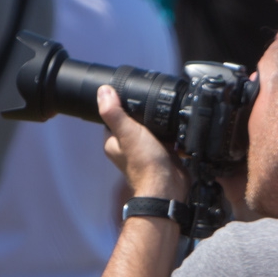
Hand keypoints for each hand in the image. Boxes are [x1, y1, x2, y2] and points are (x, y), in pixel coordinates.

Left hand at [98, 85, 187, 199]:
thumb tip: (103, 91)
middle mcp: (128, 147)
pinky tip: (174, 127)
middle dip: (142, 113)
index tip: (129, 94)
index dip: (120, 104)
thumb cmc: (145, 164)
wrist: (167, 186)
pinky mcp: (162, 153)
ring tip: (163, 115)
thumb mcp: (127, 132)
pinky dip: (170, 132)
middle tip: (150, 103)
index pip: (113, 116)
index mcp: (114, 142)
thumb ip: (114, 112)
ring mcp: (145, 151)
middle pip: (134, 121)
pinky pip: (165, 137)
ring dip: (157, 122)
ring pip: (150, 128)